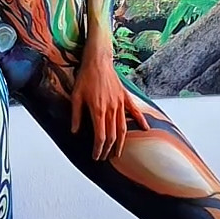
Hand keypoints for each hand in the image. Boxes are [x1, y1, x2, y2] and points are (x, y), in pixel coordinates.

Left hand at [71, 42, 148, 159]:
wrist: (98, 61)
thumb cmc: (85, 77)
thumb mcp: (76, 96)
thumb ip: (76, 115)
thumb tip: (74, 131)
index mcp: (98, 110)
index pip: (100, 137)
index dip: (98, 149)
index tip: (96, 156)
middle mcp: (111, 109)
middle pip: (113, 136)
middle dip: (108, 150)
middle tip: (104, 157)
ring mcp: (120, 104)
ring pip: (123, 128)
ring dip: (121, 143)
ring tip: (118, 153)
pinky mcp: (125, 97)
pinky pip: (135, 111)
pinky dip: (140, 121)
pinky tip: (145, 129)